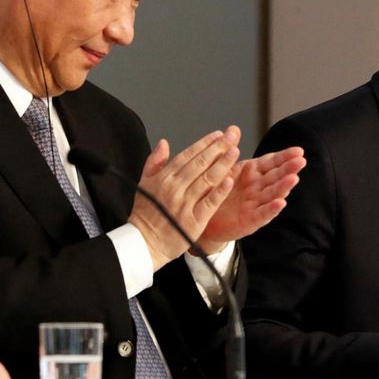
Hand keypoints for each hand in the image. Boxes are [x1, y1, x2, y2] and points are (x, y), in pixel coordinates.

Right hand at [131, 127, 239, 269]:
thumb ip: (154, 162)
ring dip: (222, 164)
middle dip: (217, 148)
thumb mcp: (144, 184)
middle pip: (200, 164)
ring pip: (207, 180)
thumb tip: (164, 142)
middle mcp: (174, 188)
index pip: (187, 155)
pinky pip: (209, 203)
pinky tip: (230, 180)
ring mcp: (184, 204)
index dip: (204, 143)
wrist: (143, 244)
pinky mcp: (193, 221)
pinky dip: (220, 191)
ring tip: (235, 152)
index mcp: (163, 178)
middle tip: (231, 137)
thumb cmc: (145, 214)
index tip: (218, 135)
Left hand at [198, 146, 305, 251]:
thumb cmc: (215, 192)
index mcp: (252, 173)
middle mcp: (257, 188)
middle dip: (289, 169)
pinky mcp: (250, 221)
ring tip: (293, 179)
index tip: (298, 151)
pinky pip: (262, 214)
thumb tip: (233, 128)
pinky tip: (281, 202)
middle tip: (301, 162)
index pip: (271, 162)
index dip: (284, 156)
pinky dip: (272, 209)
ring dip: (284, 187)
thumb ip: (229, 149)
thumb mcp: (222, 168)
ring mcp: (255, 204)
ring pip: (272, 194)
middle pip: (276, 176)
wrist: (202, 218)